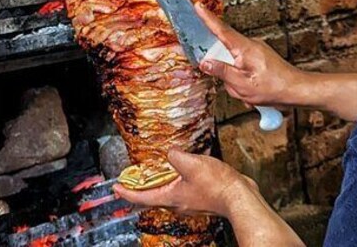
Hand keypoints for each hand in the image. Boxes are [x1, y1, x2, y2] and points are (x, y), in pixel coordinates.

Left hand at [112, 147, 255, 217]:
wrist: (240, 197)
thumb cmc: (216, 185)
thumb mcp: (190, 164)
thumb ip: (175, 156)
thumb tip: (170, 153)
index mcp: (171, 197)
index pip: (142, 197)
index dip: (127, 192)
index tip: (116, 188)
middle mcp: (178, 203)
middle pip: (153, 196)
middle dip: (142, 187)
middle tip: (133, 177)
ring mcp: (190, 202)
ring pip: (168, 193)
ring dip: (159, 183)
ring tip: (155, 171)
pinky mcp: (201, 198)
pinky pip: (182, 189)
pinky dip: (176, 180)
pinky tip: (182, 170)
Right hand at [195, 4, 299, 106]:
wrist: (297, 90)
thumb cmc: (274, 88)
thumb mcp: (242, 85)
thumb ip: (221, 72)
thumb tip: (205, 63)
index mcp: (244, 48)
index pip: (221, 30)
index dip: (207, 18)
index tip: (198, 5)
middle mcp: (251, 45)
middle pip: (225, 53)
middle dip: (227, 73)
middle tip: (236, 86)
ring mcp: (256, 50)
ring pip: (234, 64)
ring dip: (237, 81)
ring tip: (250, 93)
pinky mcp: (260, 57)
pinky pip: (243, 67)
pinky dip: (245, 81)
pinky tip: (254, 92)